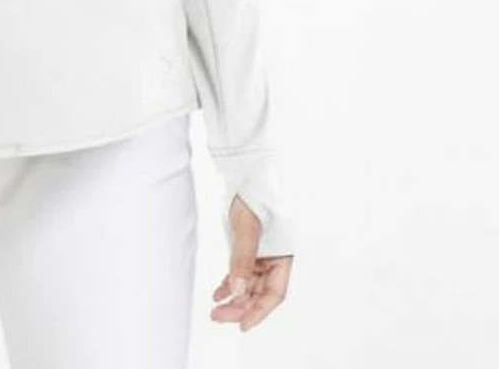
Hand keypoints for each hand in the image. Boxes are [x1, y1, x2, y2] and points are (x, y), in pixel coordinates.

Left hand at [209, 193, 292, 330]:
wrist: (243, 172)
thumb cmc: (251, 194)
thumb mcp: (247, 227)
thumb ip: (242, 258)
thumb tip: (238, 289)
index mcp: (284, 255)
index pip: (275, 293)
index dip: (260, 311)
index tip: (242, 325)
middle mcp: (274, 259)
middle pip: (260, 293)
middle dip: (242, 307)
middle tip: (218, 316)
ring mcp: (261, 255)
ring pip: (249, 286)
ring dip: (234, 299)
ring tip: (215, 310)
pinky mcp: (247, 249)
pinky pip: (240, 274)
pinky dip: (229, 285)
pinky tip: (218, 294)